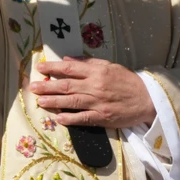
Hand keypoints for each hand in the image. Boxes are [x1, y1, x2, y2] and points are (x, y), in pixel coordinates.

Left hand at [30, 56, 154, 128]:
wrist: (147, 99)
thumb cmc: (127, 81)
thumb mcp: (109, 66)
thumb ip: (87, 63)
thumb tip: (67, 60)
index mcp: (97, 72)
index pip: (70, 69)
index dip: (53, 68)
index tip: (40, 69)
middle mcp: (95, 86)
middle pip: (66, 86)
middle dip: (47, 86)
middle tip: (32, 87)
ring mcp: (98, 103)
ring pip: (71, 102)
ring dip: (53, 102)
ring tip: (39, 101)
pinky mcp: (102, 117)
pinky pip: (83, 118)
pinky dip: (70, 118)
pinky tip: (58, 118)